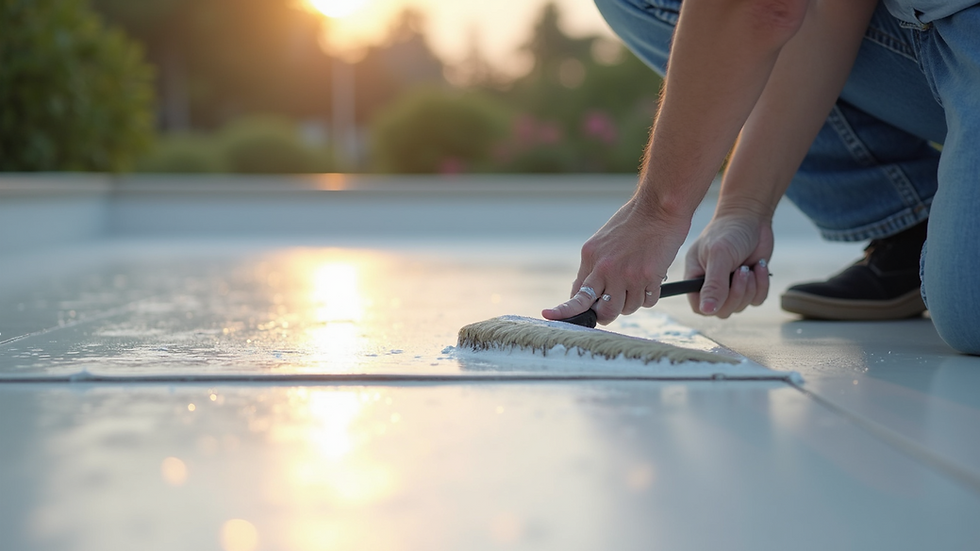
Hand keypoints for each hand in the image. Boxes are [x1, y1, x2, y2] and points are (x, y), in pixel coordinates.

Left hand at [542, 198, 690, 324]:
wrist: (658, 206)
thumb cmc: (633, 223)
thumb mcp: (602, 242)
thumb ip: (593, 268)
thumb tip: (582, 295)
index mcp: (590, 258)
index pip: (576, 294)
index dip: (566, 310)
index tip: (549, 315)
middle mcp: (605, 268)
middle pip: (602, 311)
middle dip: (607, 314)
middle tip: (615, 307)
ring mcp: (627, 274)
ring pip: (627, 309)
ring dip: (633, 302)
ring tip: (638, 281)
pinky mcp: (648, 276)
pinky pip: (647, 302)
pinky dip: (649, 296)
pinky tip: (651, 278)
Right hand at [684, 210, 773, 317]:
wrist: (751, 217)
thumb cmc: (729, 231)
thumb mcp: (719, 256)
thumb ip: (713, 284)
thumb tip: (707, 310)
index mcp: (696, 277)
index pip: (698, 306)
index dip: (709, 306)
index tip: (722, 292)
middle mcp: (711, 285)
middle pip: (721, 311)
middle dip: (735, 294)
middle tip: (741, 270)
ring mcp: (731, 286)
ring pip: (740, 307)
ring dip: (749, 288)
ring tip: (749, 266)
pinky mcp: (750, 285)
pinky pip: (756, 300)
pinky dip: (761, 285)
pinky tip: (759, 266)